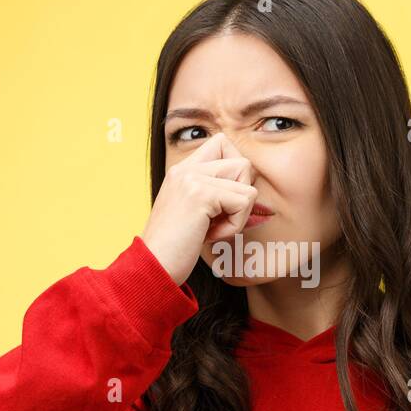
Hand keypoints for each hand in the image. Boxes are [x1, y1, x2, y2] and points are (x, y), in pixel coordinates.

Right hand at [140, 133, 257, 285]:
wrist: (153, 266)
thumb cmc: (175, 248)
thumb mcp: (195, 214)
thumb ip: (217, 195)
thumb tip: (257, 197)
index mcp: (182, 169)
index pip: (222, 143)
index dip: (234, 173)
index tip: (220, 203)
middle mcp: (185, 168)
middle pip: (242, 162)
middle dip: (241, 195)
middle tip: (218, 219)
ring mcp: (192, 179)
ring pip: (247, 183)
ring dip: (239, 214)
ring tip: (212, 229)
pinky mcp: (201, 195)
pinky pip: (244, 203)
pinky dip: (234, 226)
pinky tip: (210, 236)